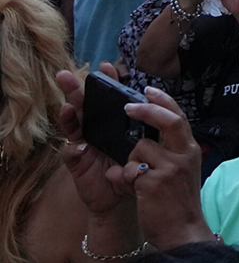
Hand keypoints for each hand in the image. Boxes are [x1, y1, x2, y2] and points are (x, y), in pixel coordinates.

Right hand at [55, 64, 134, 216]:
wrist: (123, 197)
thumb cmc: (133, 166)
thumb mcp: (143, 143)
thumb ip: (144, 126)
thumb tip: (149, 100)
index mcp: (112, 122)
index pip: (108, 98)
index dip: (106, 83)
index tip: (106, 65)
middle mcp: (95, 129)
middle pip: (84, 106)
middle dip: (74, 90)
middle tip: (65, 75)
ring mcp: (83, 145)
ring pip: (72, 125)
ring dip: (68, 115)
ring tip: (68, 106)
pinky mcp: (77, 164)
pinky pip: (71, 154)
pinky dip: (74, 150)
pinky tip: (78, 147)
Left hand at [119, 88, 207, 249]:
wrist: (183, 233)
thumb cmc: (177, 205)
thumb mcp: (179, 173)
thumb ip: (165, 156)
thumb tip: (140, 144)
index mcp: (190, 150)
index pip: (179, 118)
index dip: (164, 102)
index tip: (149, 90)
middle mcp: (184, 155)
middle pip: (167, 120)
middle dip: (146, 110)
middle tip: (128, 107)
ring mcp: (171, 168)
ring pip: (139, 148)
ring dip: (130, 163)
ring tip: (135, 183)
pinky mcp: (154, 182)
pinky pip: (128, 170)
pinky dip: (124, 180)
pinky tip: (133, 193)